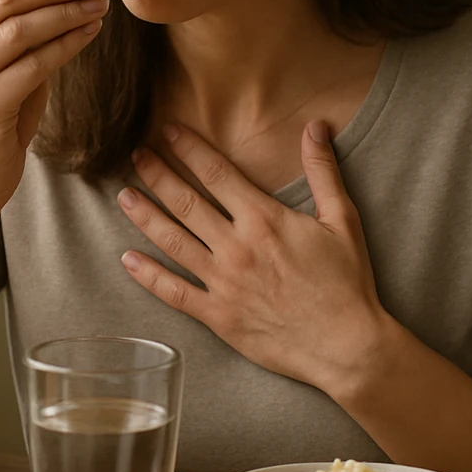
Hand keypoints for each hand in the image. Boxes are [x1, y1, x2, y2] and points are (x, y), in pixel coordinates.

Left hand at [118, 120, 392, 396]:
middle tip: (136, 154)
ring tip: (123, 195)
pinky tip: (127, 259)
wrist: (346, 346)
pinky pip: (174, 292)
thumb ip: (323, 171)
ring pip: (172, 242)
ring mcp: (223, 283)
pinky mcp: (218, 316)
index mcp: (264, 219)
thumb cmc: (347, 283)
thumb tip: (316, 125)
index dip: (188, 148)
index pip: (216, 173)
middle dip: (157, 174)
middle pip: (185, 202)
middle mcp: (236, 247)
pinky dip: (148, 275)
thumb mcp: (342, 220)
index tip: (168, 130)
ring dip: (144, 216)